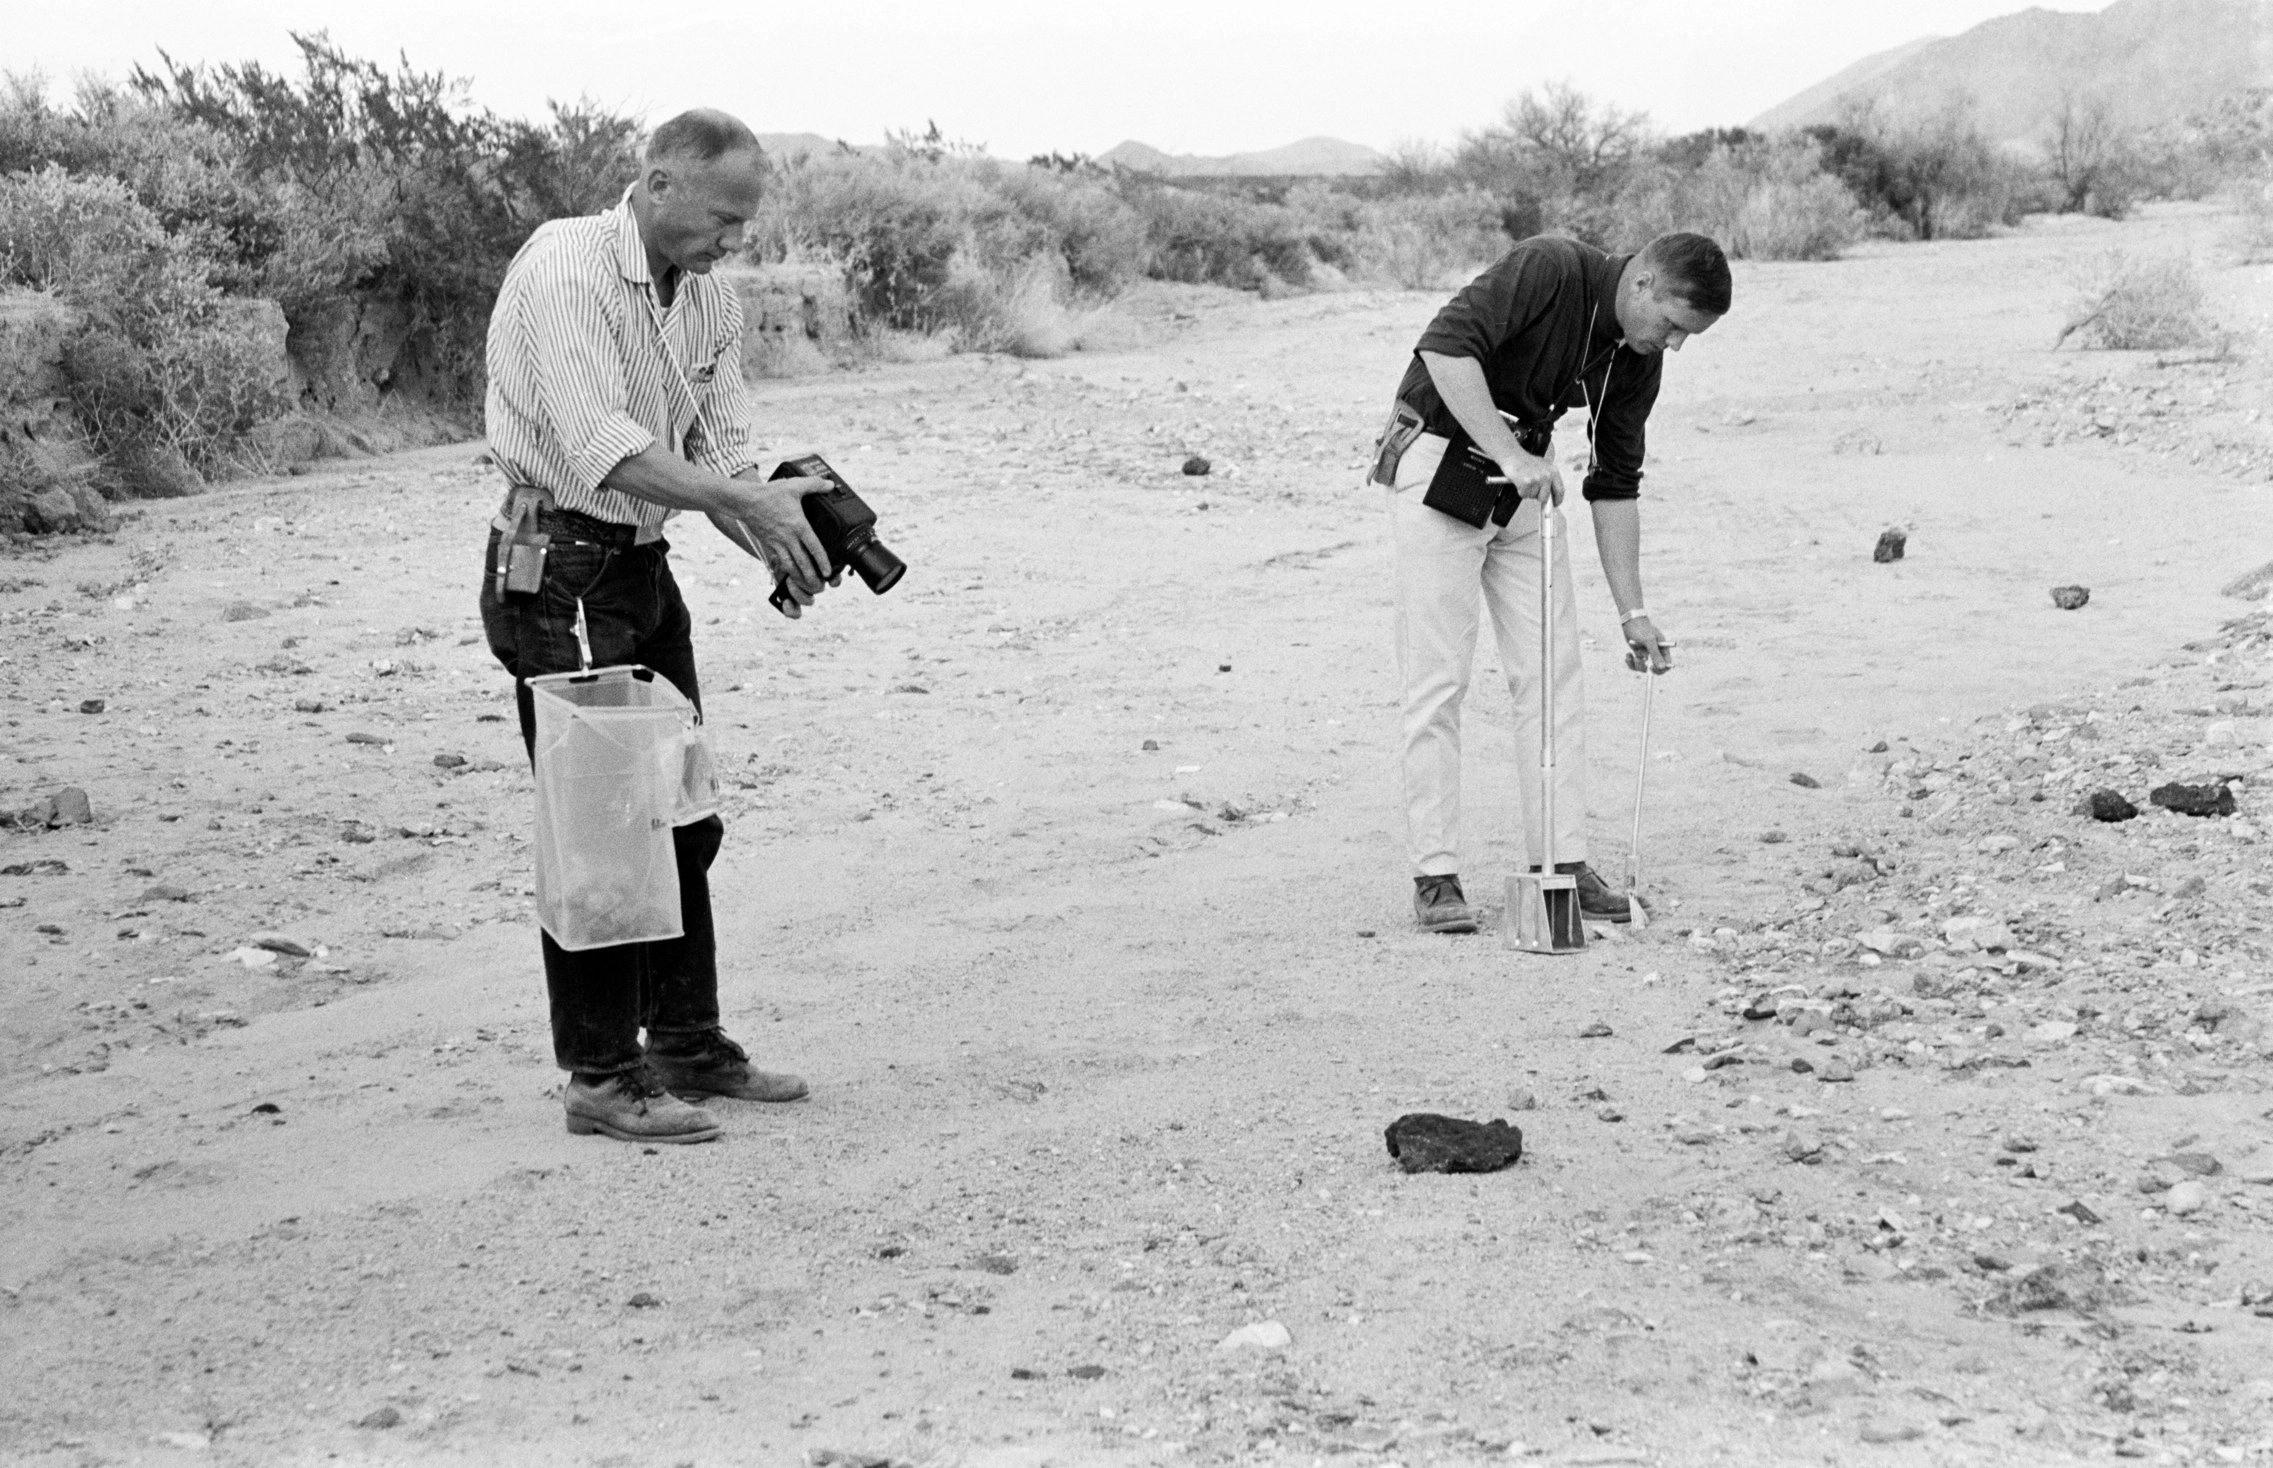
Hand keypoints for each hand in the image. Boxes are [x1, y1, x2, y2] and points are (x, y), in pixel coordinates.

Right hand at [725, 475, 831, 612]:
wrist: (745, 501)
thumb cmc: (769, 494)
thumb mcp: (794, 485)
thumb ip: (814, 485)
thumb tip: (831, 485)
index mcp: (798, 525)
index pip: (813, 547)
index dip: (822, 561)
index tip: (828, 572)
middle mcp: (788, 537)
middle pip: (802, 562)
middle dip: (811, 577)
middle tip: (819, 587)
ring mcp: (777, 542)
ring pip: (790, 565)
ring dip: (798, 577)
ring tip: (806, 587)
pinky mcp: (769, 544)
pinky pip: (779, 560)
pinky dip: (786, 570)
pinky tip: (790, 576)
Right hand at [1493, 450, 1564, 504]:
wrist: (1512, 454)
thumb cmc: (1525, 461)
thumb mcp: (1543, 467)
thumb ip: (1549, 479)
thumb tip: (1551, 497)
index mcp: (1553, 471)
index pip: (1560, 490)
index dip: (1557, 500)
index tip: (1554, 504)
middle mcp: (1547, 475)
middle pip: (1544, 498)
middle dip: (1537, 496)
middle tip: (1532, 488)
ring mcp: (1537, 479)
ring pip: (1533, 497)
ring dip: (1528, 492)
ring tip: (1525, 480)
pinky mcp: (1526, 482)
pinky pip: (1524, 495)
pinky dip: (1520, 491)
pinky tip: (1519, 481)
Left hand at [1622, 616, 1673, 673]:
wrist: (1630, 621)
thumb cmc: (1642, 629)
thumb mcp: (1649, 641)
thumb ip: (1656, 654)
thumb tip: (1662, 667)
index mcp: (1663, 649)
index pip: (1666, 665)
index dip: (1660, 670)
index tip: (1651, 667)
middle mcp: (1656, 653)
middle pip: (1654, 669)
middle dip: (1645, 666)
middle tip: (1638, 658)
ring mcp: (1647, 654)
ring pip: (1643, 668)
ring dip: (1636, 664)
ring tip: (1632, 654)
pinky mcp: (1638, 654)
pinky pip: (1634, 665)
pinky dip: (1630, 662)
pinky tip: (1628, 654)